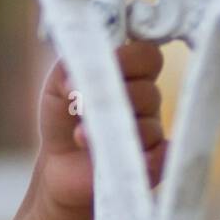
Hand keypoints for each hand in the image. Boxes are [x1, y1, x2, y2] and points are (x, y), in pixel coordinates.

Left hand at [36, 40, 167, 211]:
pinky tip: (124, 157)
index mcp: (130, 75)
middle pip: (149, 92)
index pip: (147, 56)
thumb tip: (84, 72)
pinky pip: (162, 157)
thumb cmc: (64, 117)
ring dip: (113, 130)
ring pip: (149, 126)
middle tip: (79, 106)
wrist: (59, 163)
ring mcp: (150, 132)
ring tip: (80, 137)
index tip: (97, 69)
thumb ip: (72, 66)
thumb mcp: (58, 85)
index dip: (128, 59)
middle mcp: (145, 101)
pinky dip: (148, 158)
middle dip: (113, 97)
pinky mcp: (151, 163)